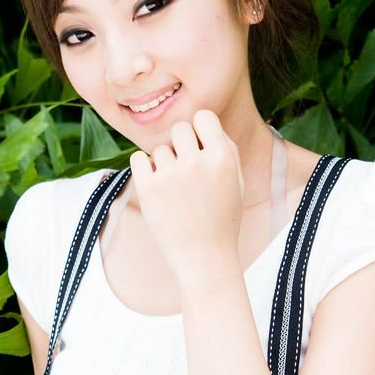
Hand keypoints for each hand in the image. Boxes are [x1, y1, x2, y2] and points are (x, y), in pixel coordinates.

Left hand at [129, 109, 243, 283]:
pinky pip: (137, 159)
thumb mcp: (237, 182)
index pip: (204, 116)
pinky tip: (155, 185)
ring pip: (159, 149)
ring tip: (175, 190)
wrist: (204, 258)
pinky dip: (144, 168)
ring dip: (164, 164)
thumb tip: (206, 124)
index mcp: (222, 158)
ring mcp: (170, 175)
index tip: (198, 146)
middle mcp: (196, 162)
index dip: (200, 130)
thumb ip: (226, 149)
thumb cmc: (222, 219)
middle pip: (179, 128)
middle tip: (185, 170)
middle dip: (180, 145)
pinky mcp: (148, 189)